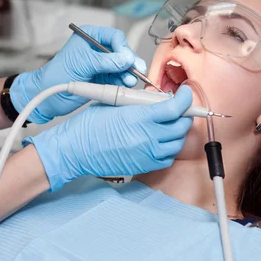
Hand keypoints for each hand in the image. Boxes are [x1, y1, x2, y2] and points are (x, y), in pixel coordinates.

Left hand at [10, 25, 145, 123]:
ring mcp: (101, 64)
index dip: (123, 48)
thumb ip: (106, 61)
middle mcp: (98, 49)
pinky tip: (126, 85)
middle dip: (129, 62)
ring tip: (130, 81)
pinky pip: (118, 78)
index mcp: (91, 37)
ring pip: (122, 66)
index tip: (128, 60)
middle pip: (122, 52)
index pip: (115, 37)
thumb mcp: (83, 64)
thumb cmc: (57, 74)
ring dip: (128, 73)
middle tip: (137, 71)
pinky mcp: (103, 79)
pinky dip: (123, 82)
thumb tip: (126, 59)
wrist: (47, 95)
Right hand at [24, 86, 193, 191]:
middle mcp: (147, 138)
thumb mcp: (115, 104)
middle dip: (184, 114)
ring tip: (170, 123)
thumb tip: (156, 100)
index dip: (186, 99)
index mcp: (139, 118)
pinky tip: (162, 140)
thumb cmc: (88, 126)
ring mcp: (146, 154)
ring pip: (177, 143)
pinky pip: (167, 158)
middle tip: (180, 107)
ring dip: (178, 131)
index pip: (176, 108)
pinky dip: (170, 148)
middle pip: (181, 126)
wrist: (74, 150)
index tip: (186, 94)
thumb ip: (139, 103)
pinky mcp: (143, 166)